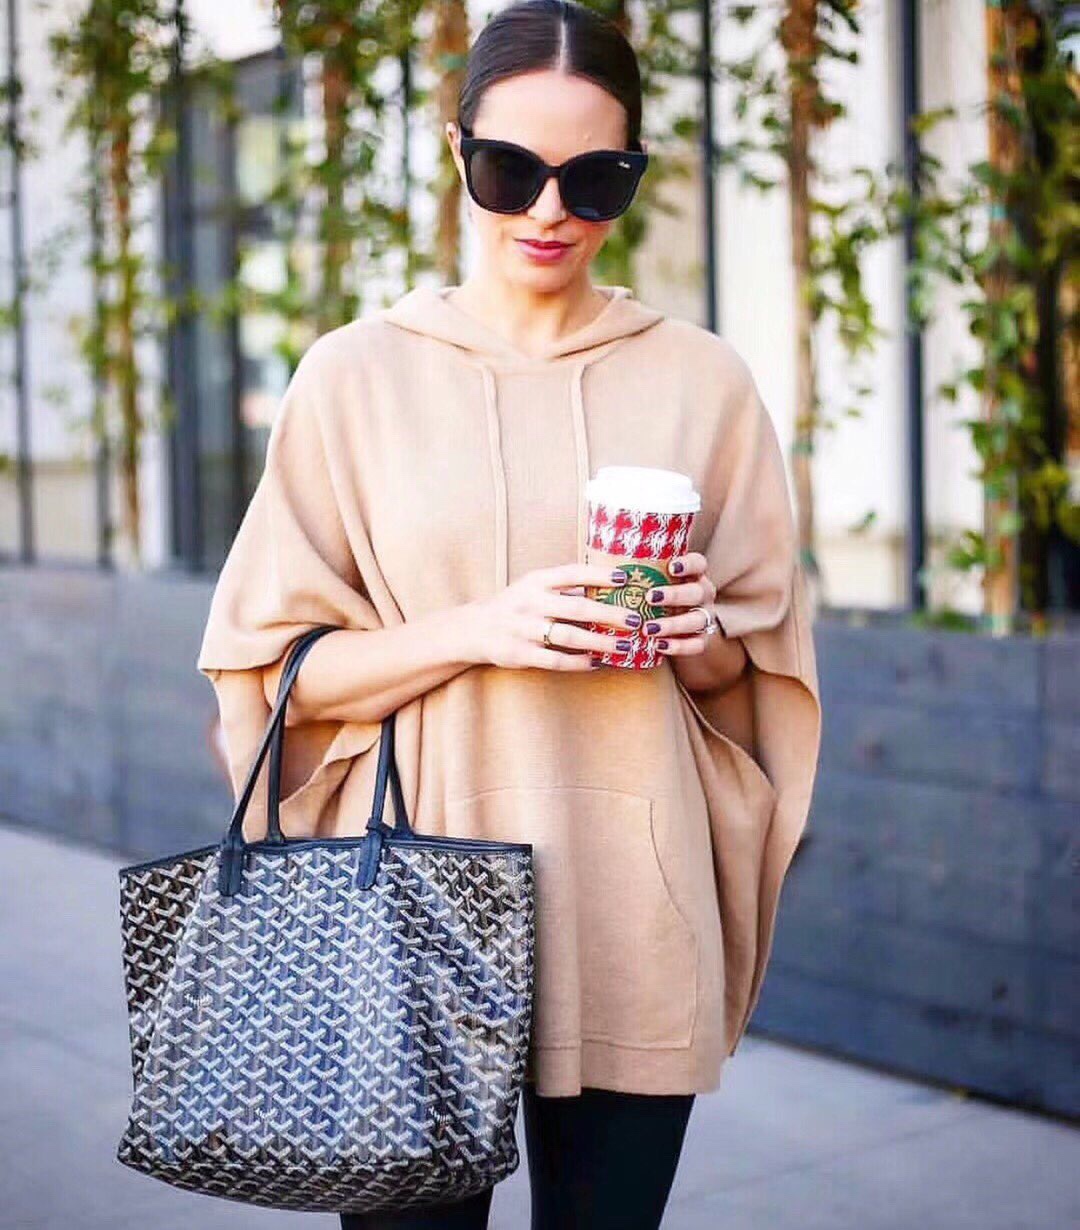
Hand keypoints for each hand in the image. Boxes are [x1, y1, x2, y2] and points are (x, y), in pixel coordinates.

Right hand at [461, 561, 645, 671]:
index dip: (599, 575)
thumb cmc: (516, 605)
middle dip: (609, 615)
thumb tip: (610, 586)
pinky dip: (577, 662)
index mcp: (536, 581)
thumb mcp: (534, 587)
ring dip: (599, 642)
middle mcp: (530, 603)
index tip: (625, 579)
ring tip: (624, 646)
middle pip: (576, 608)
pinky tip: (597, 663)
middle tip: (635, 621)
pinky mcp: (520, 653)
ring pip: (568, 637)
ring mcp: (524, 629)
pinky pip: (554, 660)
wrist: (475, 628)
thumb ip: (565, 587)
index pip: (572, 574)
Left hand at [640, 552, 719, 655]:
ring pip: (697, 620)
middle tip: (649, 597)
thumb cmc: (647, 594)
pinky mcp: (702, 639)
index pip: (698, 563)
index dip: (688, 564)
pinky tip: (658, 646)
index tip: (671, 567)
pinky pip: (696, 644)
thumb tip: (595, 554)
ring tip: (648, 629)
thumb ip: (630, 569)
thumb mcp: (645, 579)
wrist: (665, 627)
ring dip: (673, 624)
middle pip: (697, 592)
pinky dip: (679, 646)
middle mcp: (703, 594)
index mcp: (693, 575)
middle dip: (674, 595)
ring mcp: (705, 617)